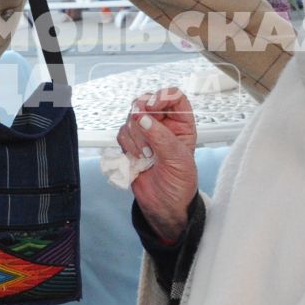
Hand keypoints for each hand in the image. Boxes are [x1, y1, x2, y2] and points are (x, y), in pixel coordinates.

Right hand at [120, 88, 199, 243]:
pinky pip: (122, 134)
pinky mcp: (131, 144)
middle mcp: (164, 125)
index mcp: (182, 124)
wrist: (165, 207)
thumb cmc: (180, 185)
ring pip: (132, 118)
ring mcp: (146, 134)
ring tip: (147, 156)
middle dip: (143, 116)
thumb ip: (161, 137)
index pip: (173, 97)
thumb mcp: (178, 159)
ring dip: (136, 136)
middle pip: (147, 102)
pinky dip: (127, 146)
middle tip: (145, 131)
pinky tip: (138, 160)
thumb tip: (144, 119)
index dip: (162, 97)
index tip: (153, 108)